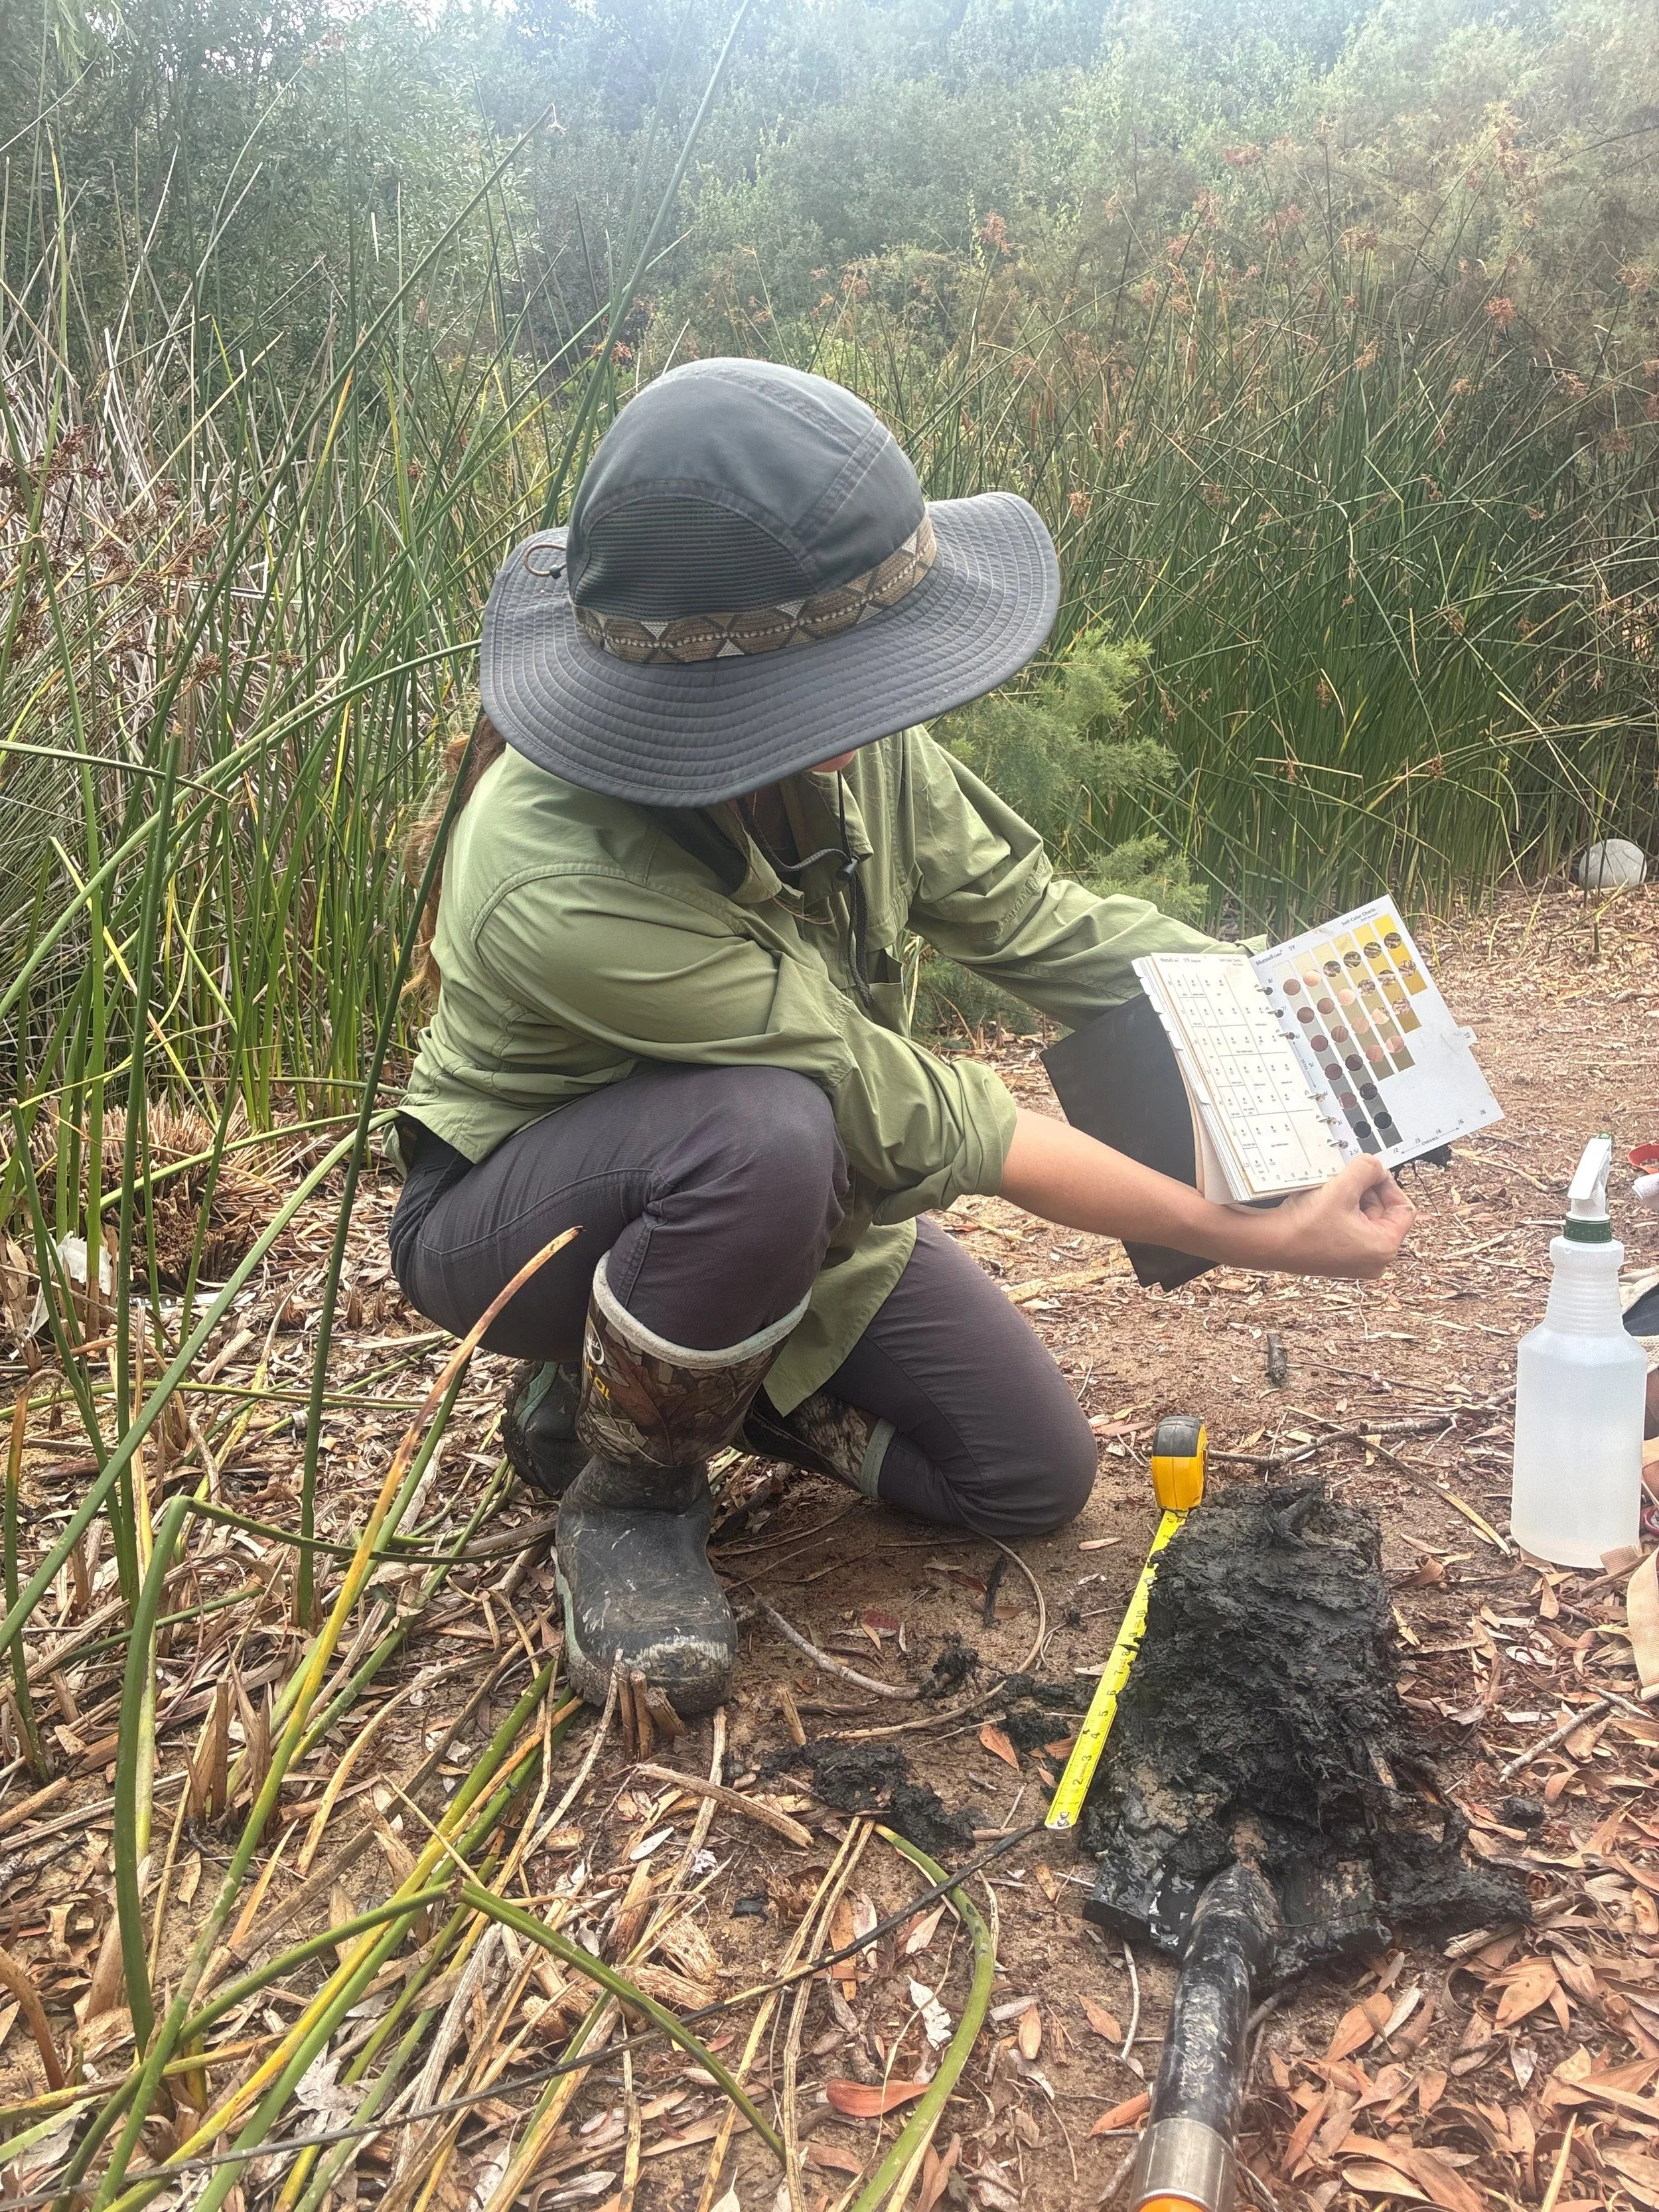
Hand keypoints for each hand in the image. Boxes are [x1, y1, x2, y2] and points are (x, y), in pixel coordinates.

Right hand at [1261, 1157, 1414, 1278]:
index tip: (1370, 1173)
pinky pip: (1352, 1228)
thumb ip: (1367, 1169)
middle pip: (1384, 1212)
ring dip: (1353, 1200)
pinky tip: (1326, 1205)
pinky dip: (1343, 1212)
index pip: (1403, 1207)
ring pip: (1367, 1218)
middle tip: (1347, 1180)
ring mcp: (1357, 1261)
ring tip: (1333, 1192)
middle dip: (1367, 1193)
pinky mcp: (1341, 1258)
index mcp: (1384, 1248)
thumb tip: (1376, 1165)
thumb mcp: (1342, 1188)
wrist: (1270, 1243)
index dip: (1388, 1184)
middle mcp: (1374, 1260)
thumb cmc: (1303, 1227)